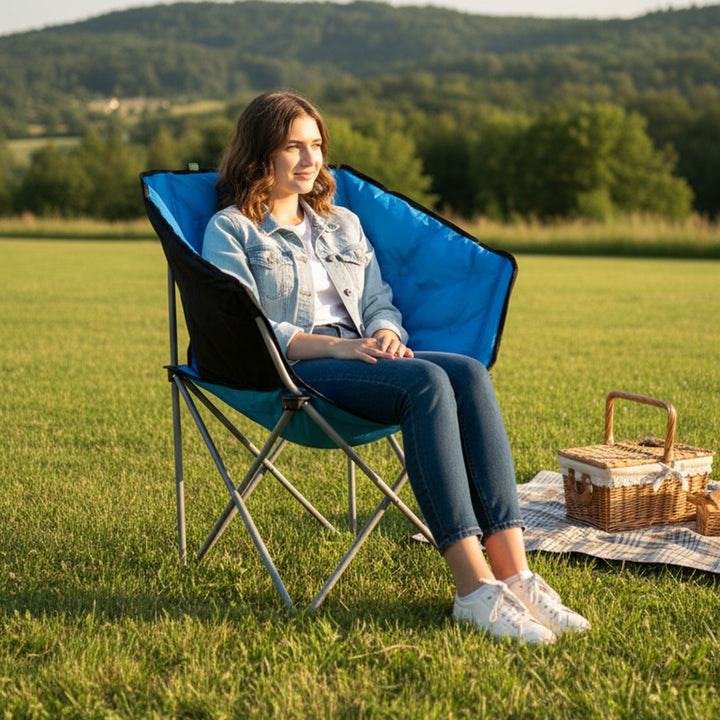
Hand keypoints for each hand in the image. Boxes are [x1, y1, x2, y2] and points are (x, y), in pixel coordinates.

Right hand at [286, 329, 412, 363]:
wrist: (335, 346)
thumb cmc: (349, 350)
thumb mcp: (363, 349)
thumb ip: (373, 352)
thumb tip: (382, 359)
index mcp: (371, 344)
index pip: (385, 346)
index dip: (395, 349)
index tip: (407, 353)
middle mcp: (368, 345)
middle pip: (383, 348)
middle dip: (393, 352)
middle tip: (404, 356)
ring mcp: (361, 349)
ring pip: (374, 352)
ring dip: (384, 355)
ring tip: (393, 359)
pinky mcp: (354, 354)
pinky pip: (362, 356)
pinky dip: (368, 359)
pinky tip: (374, 362)